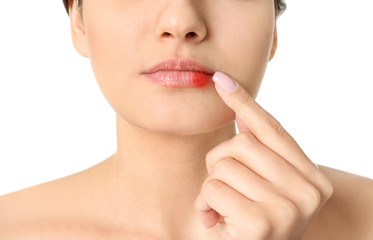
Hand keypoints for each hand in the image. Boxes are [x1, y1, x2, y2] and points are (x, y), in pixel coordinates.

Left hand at [194, 71, 333, 239]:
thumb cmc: (257, 222)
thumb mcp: (265, 187)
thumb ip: (261, 153)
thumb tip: (243, 111)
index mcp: (314, 179)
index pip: (274, 130)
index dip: (245, 103)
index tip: (221, 80)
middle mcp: (309, 193)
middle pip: (242, 143)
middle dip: (219, 161)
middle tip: (221, 185)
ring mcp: (288, 209)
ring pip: (224, 165)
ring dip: (211, 185)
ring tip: (222, 207)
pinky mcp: (261, 225)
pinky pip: (213, 189)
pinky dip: (204, 204)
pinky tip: (215, 221)